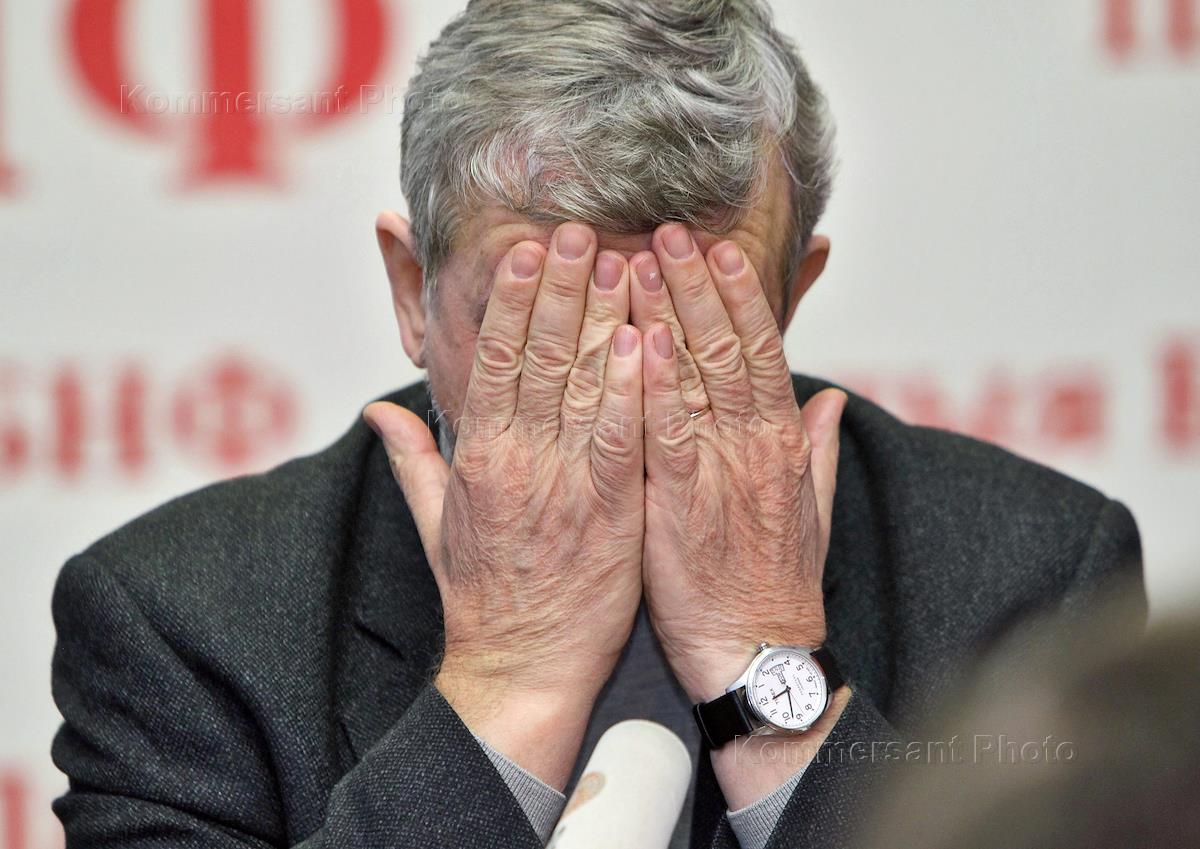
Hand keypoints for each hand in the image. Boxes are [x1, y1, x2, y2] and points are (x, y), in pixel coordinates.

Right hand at [364, 223, 643, 787]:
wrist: (522, 668)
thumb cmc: (482, 596)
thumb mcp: (434, 524)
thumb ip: (411, 459)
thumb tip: (379, 411)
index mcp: (476, 457)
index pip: (492, 359)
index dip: (510, 299)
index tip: (526, 249)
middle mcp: (516, 460)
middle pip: (536, 356)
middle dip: (558, 288)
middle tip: (578, 230)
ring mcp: (563, 485)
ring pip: (580, 386)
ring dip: (598, 320)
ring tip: (617, 261)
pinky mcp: (607, 513)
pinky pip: (620, 440)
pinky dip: (630, 390)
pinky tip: (643, 343)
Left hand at [630, 224, 845, 702]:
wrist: (758, 652)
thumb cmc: (773, 584)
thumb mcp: (810, 509)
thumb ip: (818, 447)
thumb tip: (831, 398)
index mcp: (781, 441)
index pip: (761, 348)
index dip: (739, 293)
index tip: (717, 246)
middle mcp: (756, 444)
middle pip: (729, 344)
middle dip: (699, 282)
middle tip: (669, 228)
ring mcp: (721, 469)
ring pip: (699, 374)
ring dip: (672, 311)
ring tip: (643, 257)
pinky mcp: (682, 503)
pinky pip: (667, 431)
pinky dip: (656, 383)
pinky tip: (638, 340)